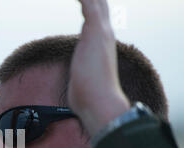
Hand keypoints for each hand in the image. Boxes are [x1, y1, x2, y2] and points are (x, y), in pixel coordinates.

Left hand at [68, 0, 129, 135]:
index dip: (91, 6)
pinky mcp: (95, 30)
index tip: (84, 1)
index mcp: (101, 43)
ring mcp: (101, 31)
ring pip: (95, 2)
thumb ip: (81, 75)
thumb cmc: (89, 95)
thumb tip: (78, 86)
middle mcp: (105, 34)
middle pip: (100, 5)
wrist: (100, 102)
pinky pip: (89, 3)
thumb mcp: (82, 79)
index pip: (97, 18)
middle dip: (90, 0)